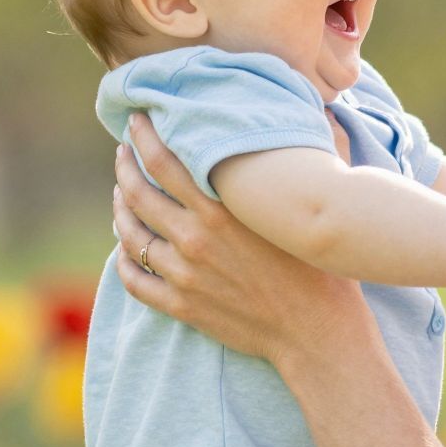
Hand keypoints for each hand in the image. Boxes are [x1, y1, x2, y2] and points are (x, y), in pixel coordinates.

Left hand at [111, 112, 366, 364]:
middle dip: (125, 166)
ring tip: (120, 195)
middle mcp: (196, 239)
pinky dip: (123, 260)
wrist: (319, 335)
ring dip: (119, 209)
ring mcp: (184, 275)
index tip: (137, 119)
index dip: (145, 136)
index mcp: (223, 210)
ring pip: (130, 234)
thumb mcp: (319, 204)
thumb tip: (325, 111)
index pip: (165, 160)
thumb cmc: (326, 267)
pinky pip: (134, 280)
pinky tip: (125, 248)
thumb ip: (317, 152)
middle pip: (138, 193)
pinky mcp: (182, 307)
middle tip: (123, 151)